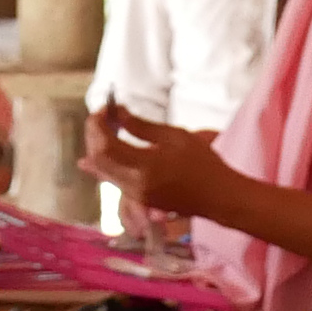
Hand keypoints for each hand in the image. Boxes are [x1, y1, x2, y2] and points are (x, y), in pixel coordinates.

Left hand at [81, 110, 231, 224]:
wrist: (218, 197)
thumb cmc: (203, 163)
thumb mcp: (175, 136)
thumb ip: (142, 126)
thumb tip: (119, 113)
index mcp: (145, 166)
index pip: (105, 146)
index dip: (97, 126)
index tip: (103, 110)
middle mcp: (134, 185)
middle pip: (97, 159)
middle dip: (93, 135)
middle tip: (100, 117)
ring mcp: (135, 196)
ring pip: (102, 171)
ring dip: (97, 148)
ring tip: (103, 128)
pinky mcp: (138, 200)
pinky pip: (112, 180)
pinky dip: (104, 162)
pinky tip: (97, 154)